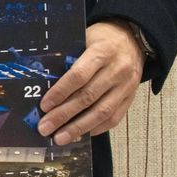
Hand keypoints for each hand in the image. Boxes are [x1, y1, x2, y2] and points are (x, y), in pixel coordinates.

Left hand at [37, 20, 144, 144]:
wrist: (133, 38)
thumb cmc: (101, 39)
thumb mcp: (84, 38)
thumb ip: (68, 57)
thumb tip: (44, 81)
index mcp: (102, 52)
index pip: (79, 76)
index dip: (60, 92)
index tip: (44, 106)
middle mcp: (117, 70)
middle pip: (88, 97)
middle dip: (64, 115)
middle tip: (45, 128)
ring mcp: (127, 86)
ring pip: (102, 112)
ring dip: (79, 127)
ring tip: (60, 138)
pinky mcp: (131, 97)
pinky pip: (115, 117)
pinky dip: (97, 128)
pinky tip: (82, 134)